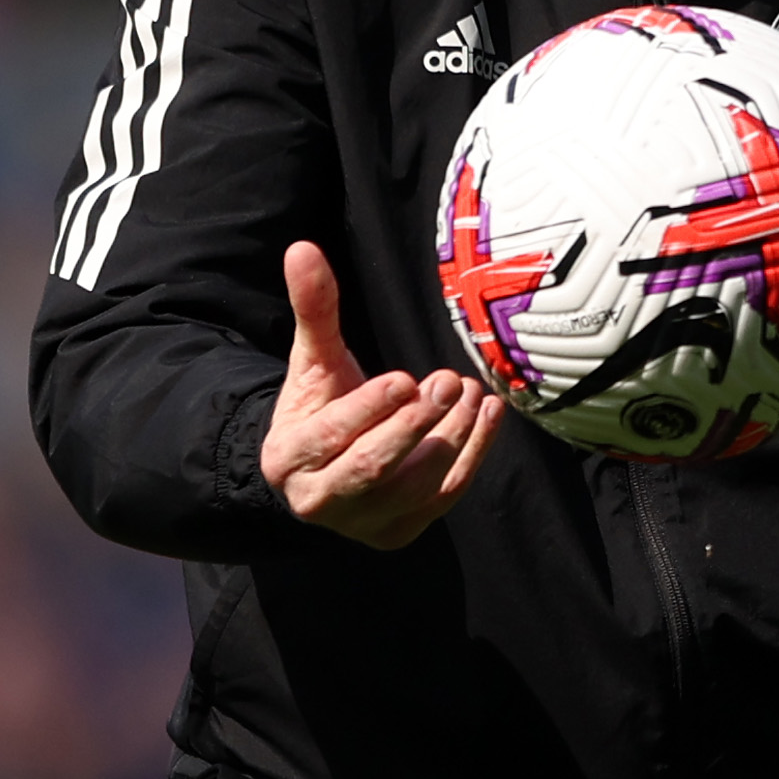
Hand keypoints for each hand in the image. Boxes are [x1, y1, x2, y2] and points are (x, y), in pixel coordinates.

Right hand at [259, 241, 502, 548]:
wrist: (321, 466)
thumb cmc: (318, 403)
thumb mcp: (313, 358)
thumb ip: (313, 307)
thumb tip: (302, 248)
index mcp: (290, 457)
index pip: (331, 436)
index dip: (369, 409)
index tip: (406, 378)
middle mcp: (321, 500)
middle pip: (373, 468)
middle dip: (416, 426)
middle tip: (450, 382)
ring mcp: (364, 523)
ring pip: (415, 484)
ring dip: (451, 437)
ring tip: (471, 392)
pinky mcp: (401, 530)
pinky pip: (444, 495)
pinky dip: (471, 455)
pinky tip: (488, 415)